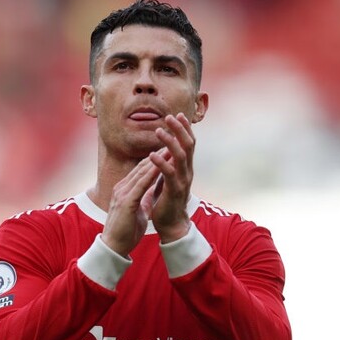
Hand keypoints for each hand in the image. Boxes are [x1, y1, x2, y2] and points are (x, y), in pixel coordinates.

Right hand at [101, 154, 161, 256]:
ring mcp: (123, 193)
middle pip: (142, 166)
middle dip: (158, 154)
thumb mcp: (136, 211)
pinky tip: (161, 166)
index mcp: (125, 190)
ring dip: (156, 159)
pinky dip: (151, 174)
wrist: (114, 247)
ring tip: (169, 147)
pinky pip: (141, 184)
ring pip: (141, 172)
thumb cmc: (125, 232)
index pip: (141, 170)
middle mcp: (122, 188)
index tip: (168, 149)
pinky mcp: (126, 201)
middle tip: (171, 141)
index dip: (155, 159)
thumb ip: (141, 200)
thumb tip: (148, 193)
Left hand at [149, 113, 194, 242]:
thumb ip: (170, 165)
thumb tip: (165, 151)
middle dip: (180, 129)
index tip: (178, 115)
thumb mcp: (169, 179)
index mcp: (186, 168)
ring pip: (180, 157)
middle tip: (170, 116)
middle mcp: (187, 172)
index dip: (185, 129)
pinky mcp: (174, 191)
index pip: (189, 144)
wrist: (171, 225)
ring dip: (170, 142)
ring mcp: (183, 181)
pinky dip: (160, 162)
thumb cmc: (167, 201)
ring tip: (158, 130)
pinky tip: (151, 154)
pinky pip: (169, 174)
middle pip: (188, 145)